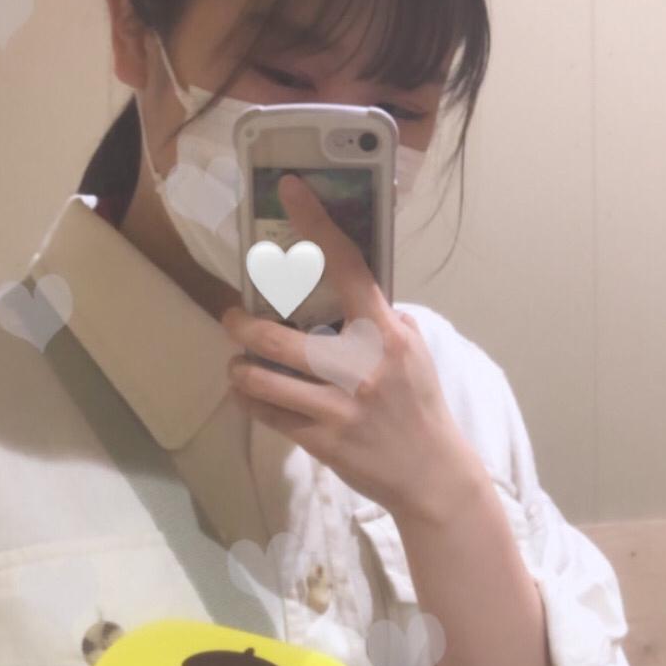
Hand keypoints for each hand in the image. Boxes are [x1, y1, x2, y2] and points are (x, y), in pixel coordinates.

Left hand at [221, 173, 471, 518]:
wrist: (432, 475)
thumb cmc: (419, 406)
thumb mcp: (413, 353)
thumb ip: (380, 320)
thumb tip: (342, 287)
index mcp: (386, 334)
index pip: (347, 266)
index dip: (315, 225)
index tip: (290, 191)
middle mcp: (359, 366)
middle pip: (278, 334)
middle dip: (243, 323)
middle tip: (234, 316)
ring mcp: (338, 406)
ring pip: (262, 378)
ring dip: (239, 366)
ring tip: (238, 361)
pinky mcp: (322, 440)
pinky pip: (267, 414)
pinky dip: (249, 399)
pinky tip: (248, 392)